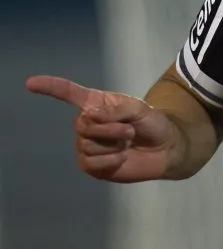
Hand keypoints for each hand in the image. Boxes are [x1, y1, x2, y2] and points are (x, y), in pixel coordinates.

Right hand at [26, 75, 176, 182]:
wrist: (165, 149)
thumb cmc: (152, 123)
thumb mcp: (140, 109)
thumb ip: (117, 108)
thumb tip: (91, 113)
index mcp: (97, 104)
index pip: (70, 94)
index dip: (51, 87)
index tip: (31, 83)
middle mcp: (87, 123)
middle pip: (83, 125)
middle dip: (111, 128)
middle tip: (130, 130)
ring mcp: (87, 145)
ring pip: (87, 145)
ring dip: (114, 144)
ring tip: (127, 142)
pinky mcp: (91, 165)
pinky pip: (92, 163)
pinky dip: (111, 160)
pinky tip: (122, 157)